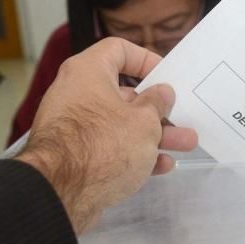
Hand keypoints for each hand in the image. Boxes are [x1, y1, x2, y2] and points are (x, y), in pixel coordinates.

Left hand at [17, 38, 197, 232]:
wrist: (60, 193)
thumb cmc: (103, 145)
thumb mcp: (144, 121)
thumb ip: (157, 104)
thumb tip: (161, 93)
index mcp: (88, 73)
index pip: (119, 50)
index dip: (146, 60)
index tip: (166, 77)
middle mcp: (77, 94)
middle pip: (125, 94)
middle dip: (158, 110)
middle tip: (183, 118)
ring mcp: (73, 127)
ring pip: (121, 124)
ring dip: (154, 135)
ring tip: (184, 145)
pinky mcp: (75, 156)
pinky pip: (110, 147)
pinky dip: (134, 154)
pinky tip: (161, 166)